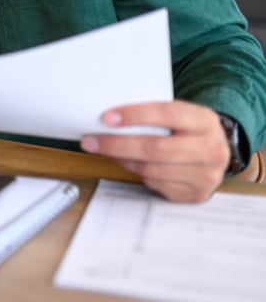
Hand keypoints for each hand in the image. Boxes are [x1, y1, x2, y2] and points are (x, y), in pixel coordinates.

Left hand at [80, 100, 229, 202]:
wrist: (217, 152)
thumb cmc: (187, 129)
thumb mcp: (180, 115)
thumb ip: (154, 115)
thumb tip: (109, 118)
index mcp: (205, 121)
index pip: (167, 114)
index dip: (135, 116)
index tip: (107, 118)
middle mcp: (211, 149)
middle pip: (156, 149)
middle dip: (118, 145)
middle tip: (91, 141)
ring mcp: (207, 175)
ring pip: (152, 169)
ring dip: (122, 160)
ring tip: (103, 150)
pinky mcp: (196, 194)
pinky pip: (155, 184)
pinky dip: (135, 172)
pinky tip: (125, 162)